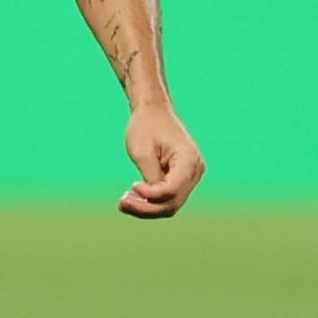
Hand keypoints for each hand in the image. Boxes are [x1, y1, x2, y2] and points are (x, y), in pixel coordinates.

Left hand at [117, 101, 205, 219]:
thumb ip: (150, 178)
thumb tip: (151, 202)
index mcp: (189, 160)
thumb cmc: (146, 126)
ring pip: (170, 204)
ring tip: (124, 202)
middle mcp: (195, 170)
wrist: (153, 110)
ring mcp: (191, 176)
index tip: (131, 186)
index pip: (171, 191)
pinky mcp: (182, 178)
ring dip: (147, 208)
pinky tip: (132, 198)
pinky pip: (168, 197)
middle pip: (172, 202)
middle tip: (122, 203)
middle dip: (146, 208)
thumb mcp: (143, 153)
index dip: (150, 196)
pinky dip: (150, 201)